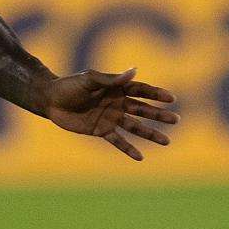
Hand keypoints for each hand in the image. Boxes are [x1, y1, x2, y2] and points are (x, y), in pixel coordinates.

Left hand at [44, 68, 178, 160]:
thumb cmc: (70, 85)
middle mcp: (117, 103)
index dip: (157, 94)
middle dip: (160, 115)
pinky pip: (118, 141)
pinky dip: (129, 149)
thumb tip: (135, 71)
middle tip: (177, 120)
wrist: (51, 100)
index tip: (172, 99)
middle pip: (143, 110)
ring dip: (150, 134)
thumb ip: (112, 79)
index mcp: (117, 87)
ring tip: (167, 141)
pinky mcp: (101, 130)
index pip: (141, 90)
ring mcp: (111, 118)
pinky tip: (141, 157)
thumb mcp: (90, 79)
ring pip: (135, 127)